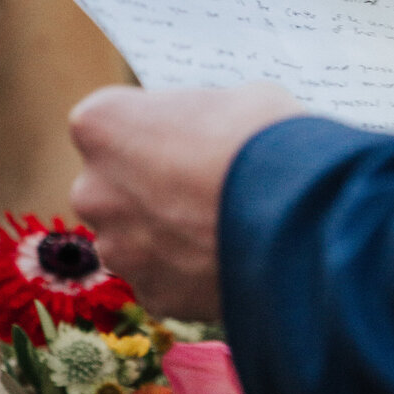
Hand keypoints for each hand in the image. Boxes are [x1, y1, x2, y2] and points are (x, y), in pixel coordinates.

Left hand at [70, 83, 303, 317]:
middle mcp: (93, 190)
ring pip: (136, 239)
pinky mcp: (153, 295)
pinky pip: (166, 280)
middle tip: (203, 185)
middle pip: (114, 187)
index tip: (185, 137)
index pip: (109, 124)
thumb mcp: (234, 99)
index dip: (153, 130)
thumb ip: (199, 117)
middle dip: (150, 187)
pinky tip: (230, 259)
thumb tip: (209, 133)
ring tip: (223, 227)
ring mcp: (119, 249)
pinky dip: (191, 274)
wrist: (300, 219)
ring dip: (168, 235)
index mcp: (101, 125)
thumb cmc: (265, 139)